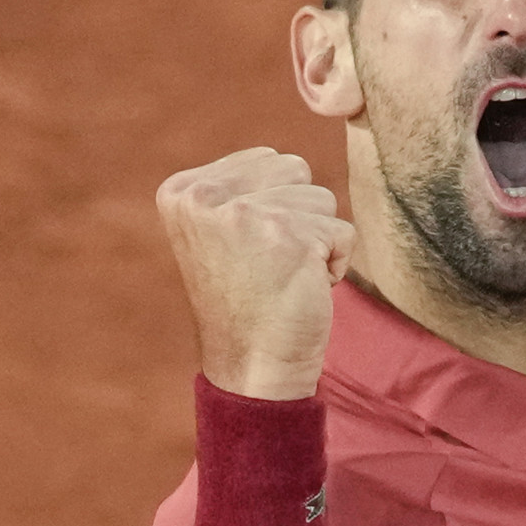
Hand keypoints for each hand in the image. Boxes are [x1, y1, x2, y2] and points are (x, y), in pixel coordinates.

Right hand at [156, 147, 354, 400]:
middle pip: (295, 170)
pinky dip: (334, 263)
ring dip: (316, 241)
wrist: (251, 367)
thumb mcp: (218, 232)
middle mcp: (205, 197)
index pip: (266, 158)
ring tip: (283, 276)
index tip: (247, 250)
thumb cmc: (244, 301)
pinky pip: (343, 232)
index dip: (273, 205)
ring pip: (322, 200)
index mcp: (182, 190)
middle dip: (297, 216)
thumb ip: (239, 188)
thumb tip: (285, 160)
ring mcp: (246, 215)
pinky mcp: (289, 238)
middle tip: (269, 264)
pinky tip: (302, 289)